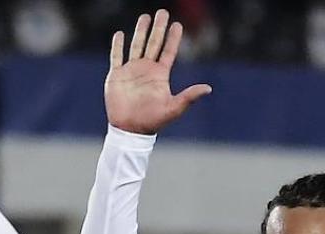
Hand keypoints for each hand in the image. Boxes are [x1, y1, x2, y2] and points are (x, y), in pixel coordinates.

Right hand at [105, 9, 211, 134]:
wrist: (129, 130)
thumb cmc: (152, 121)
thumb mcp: (173, 108)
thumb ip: (189, 97)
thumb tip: (208, 89)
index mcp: (160, 75)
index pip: (168, 51)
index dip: (173, 38)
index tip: (177, 24)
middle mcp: (146, 70)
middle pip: (153, 43)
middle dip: (158, 28)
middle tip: (162, 12)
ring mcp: (131, 71)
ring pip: (136, 46)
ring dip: (140, 32)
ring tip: (145, 17)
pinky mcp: (116, 76)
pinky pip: (116, 57)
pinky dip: (117, 46)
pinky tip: (120, 34)